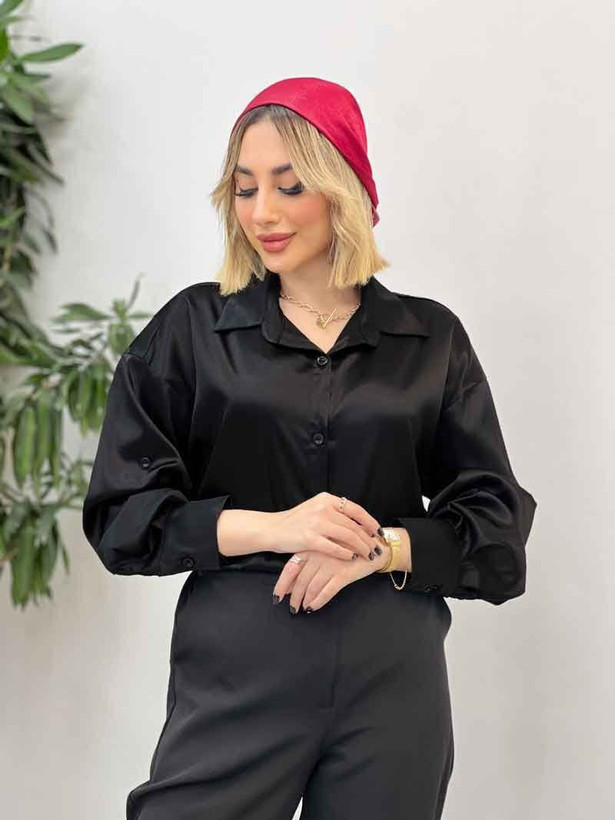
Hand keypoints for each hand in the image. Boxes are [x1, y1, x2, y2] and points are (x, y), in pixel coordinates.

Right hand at [265, 491, 380, 562]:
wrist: (272, 529)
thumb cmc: (294, 521)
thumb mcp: (315, 509)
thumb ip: (333, 512)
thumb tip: (357, 523)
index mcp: (326, 499)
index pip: (355, 509)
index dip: (370, 522)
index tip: (378, 532)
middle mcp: (323, 508)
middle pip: (354, 525)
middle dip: (368, 538)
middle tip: (376, 548)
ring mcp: (316, 523)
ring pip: (348, 536)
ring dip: (360, 547)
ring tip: (367, 555)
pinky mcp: (309, 539)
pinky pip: (334, 547)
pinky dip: (345, 553)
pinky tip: (351, 558)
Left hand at [272, 539, 390, 612]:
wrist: (372, 546)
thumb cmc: (346, 548)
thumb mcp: (325, 550)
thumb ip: (307, 563)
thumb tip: (290, 585)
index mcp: (312, 547)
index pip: (291, 567)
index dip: (282, 584)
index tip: (277, 597)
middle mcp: (319, 555)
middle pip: (300, 580)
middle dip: (294, 596)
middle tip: (292, 607)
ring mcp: (331, 564)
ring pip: (312, 587)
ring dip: (305, 600)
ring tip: (303, 608)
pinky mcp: (343, 573)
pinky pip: (327, 592)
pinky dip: (318, 601)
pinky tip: (314, 607)